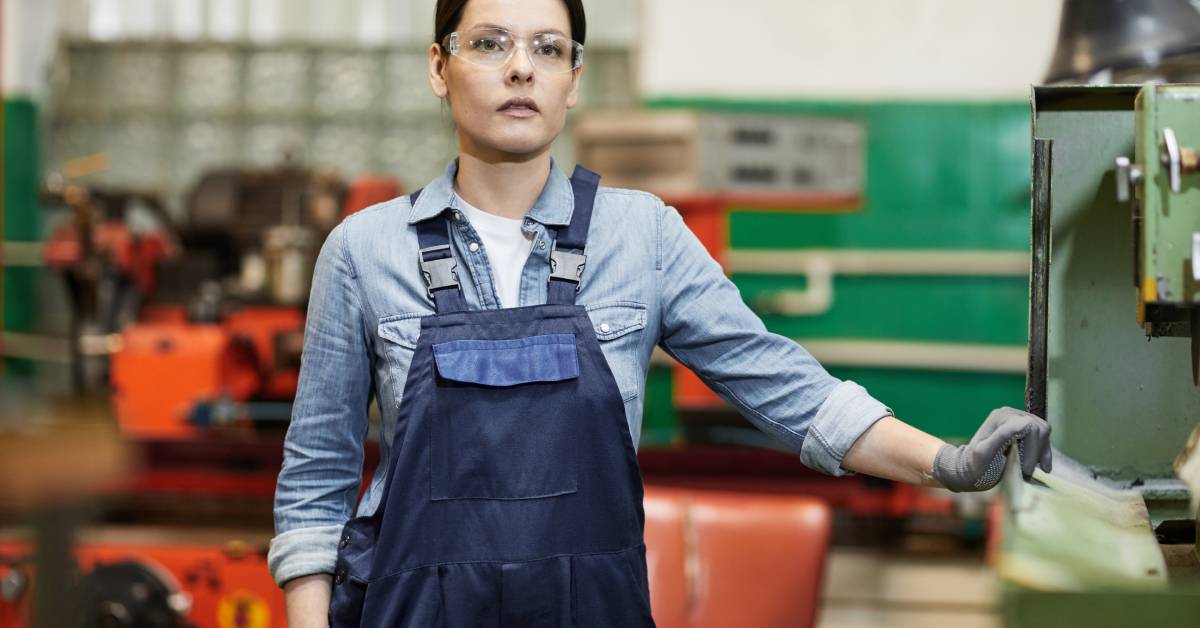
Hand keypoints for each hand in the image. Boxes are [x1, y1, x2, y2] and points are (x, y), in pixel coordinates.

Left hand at [931, 407, 1051, 491]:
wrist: (970, 470)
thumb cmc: (975, 465)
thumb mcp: (983, 453)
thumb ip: (1001, 436)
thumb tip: (1024, 424)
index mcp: (1001, 416)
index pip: (1030, 427)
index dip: (1032, 450)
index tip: (1025, 469)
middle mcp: (1010, 413)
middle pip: (1039, 428)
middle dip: (1036, 452)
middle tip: (1026, 471)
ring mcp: (1018, 420)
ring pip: (1044, 431)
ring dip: (1041, 452)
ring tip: (1029, 470)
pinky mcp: (1024, 430)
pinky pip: (1043, 437)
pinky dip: (1044, 452)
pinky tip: (1043, 467)